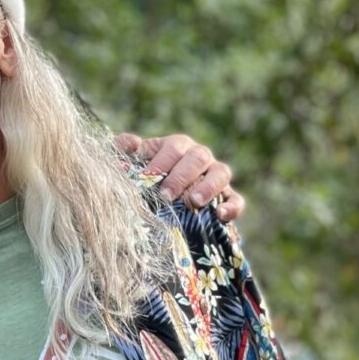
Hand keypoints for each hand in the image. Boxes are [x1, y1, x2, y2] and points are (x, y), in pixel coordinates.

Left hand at [115, 133, 243, 221]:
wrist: (157, 201)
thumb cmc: (142, 176)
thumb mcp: (129, 161)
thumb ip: (122, 148)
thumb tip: (132, 143)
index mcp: (177, 146)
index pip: (174, 147)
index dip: (161, 162)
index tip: (146, 178)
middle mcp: (199, 156)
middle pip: (198, 157)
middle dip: (181, 176)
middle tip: (165, 195)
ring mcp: (215, 175)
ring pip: (221, 173)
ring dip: (208, 186)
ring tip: (193, 202)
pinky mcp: (227, 197)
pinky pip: (236, 199)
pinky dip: (232, 206)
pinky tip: (220, 216)